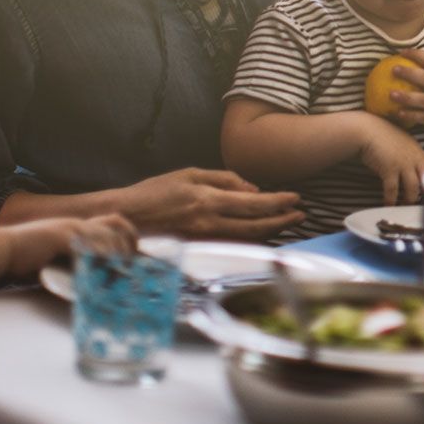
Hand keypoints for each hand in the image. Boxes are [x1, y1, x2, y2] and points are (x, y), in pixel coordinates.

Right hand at [5, 214, 136, 276]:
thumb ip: (72, 261)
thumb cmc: (22, 259)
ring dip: (118, 254)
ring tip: (124, 271)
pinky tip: (106, 270)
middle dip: (130, 242)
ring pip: (106, 235)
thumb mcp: (53, 256)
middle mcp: (76, 224)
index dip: (128, 234)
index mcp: (75, 226)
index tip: (135, 252)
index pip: (113, 220)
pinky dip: (100, 258)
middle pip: (116, 224)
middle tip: (134, 263)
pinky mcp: (60, 239)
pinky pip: (88, 246)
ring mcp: (68, 229)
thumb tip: (91, 278)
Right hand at [116, 168, 303, 241]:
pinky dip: (249, 240)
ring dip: (270, 232)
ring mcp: (203, 240)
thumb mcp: (189, 174)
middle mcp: (209, 222)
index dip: (279, 202)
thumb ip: (223, 179)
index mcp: (208, 200)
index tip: (296, 199)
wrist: (123, 217)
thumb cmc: (154, 192)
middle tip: (300, 214)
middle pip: (256, 225)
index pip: (254, 203)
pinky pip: (231, 245)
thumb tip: (253, 189)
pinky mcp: (197, 250)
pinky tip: (260, 235)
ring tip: (286, 223)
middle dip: (282, 220)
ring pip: (246, 239)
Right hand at [357, 122, 423, 205]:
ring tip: (405, 207)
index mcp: (420, 152)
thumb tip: (418, 170)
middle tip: (423, 205)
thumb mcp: (405, 144)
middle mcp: (414, 158)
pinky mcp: (389, 169)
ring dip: (410, 200)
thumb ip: (414, 156)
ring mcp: (403, 164)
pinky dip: (391, 199)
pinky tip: (388, 204)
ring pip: (413, 189)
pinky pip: (393, 190)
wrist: (368, 131)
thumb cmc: (385, 137)